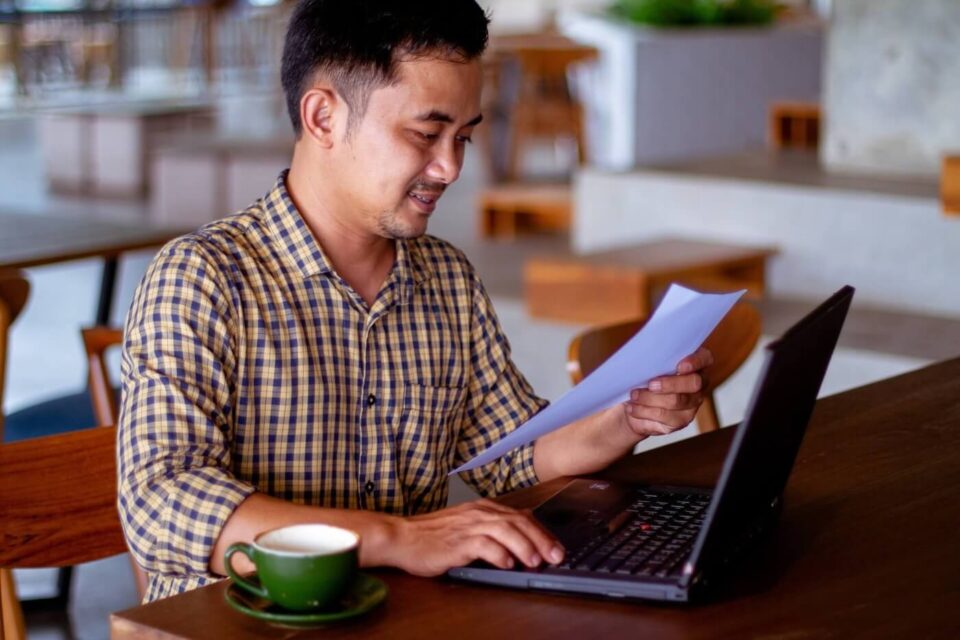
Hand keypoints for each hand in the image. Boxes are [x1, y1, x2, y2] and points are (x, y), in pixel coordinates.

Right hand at [387, 499, 564, 575]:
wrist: (403, 537)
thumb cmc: (433, 536)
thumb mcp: (466, 528)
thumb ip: (491, 531)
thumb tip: (521, 543)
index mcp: (483, 509)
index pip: (520, 516)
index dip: (541, 531)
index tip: (556, 547)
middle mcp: (478, 513)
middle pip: (517, 521)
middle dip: (541, 538)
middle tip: (556, 556)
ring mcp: (467, 526)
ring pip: (504, 530)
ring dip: (524, 545)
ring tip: (536, 561)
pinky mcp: (456, 541)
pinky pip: (483, 544)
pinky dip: (498, 554)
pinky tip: (507, 564)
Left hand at [621, 347, 713, 437]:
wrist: (633, 402)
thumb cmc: (642, 375)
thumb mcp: (647, 363)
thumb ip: (653, 357)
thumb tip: (642, 353)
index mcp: (695, 363)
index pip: (705, 358)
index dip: (695, 362)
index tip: (679, 366)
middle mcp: (699, 383)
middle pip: (694, 383)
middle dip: (670, 383)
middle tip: (650, 384)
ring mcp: (692, 404)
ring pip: (676, 401)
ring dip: (650, 398)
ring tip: (634, 395)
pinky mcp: (681, 420)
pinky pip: (664, 416)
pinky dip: (644, 411)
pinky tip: (632, 407)